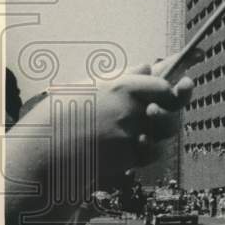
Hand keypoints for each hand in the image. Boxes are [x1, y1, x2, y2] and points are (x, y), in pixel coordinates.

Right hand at [10, 61, 193, 185]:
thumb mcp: (87, 87)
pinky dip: (141, 153)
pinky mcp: (126, 159)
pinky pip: (147, 155)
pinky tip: (123, 149)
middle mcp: (130, 110)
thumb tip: (149, 65)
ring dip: (155, 135)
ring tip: (135, 133)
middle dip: (172, 114)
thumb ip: (123, 77)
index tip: (183, 86)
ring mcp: (130, 136)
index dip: (175, 89)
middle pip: (171, 112)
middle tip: (163, 115)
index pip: (164, 86)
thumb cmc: (60, 118)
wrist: (40, 154)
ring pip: (162, 135)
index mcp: (121, 87)